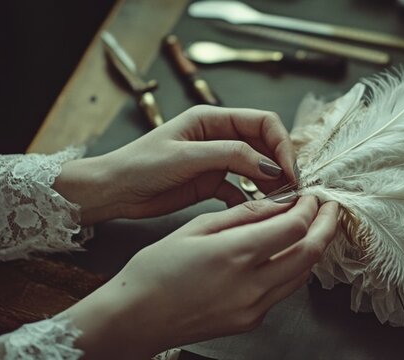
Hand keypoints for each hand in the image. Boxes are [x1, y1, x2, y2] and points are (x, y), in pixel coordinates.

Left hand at [54, 105, 295, 224]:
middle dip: (281, 165)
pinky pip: (241, 189)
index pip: (263, 122)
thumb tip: (270, 165)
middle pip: (265, 144)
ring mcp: (216, 160)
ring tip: (279, 203)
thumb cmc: (139, 166)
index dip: (281, 144)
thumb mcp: (186, 157)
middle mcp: (218, 136)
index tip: (289, 170)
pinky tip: (256, 213)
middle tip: (291, 190)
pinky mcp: (210, 183)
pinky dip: (252, 200)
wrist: (112, 191)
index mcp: (212, 119)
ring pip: (257, 168)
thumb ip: (230, 156)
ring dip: (270, 184)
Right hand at [64, 197, 338, 358]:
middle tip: (330, 208)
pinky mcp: (250, 321)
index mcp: (235, 255)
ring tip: (314, 227)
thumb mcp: (196, 229)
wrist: (135, 318)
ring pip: (302, 275)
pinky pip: (283, 291)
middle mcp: (251, 285)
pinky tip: (286, 252)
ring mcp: (253, 308)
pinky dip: (292, 268)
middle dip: (326, 227)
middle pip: (310, 253)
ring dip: (313, 248)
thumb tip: (278, 203)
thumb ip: (243, 215)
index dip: (310, 208)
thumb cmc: (155, 270)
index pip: (295, 227)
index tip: (312, 195)